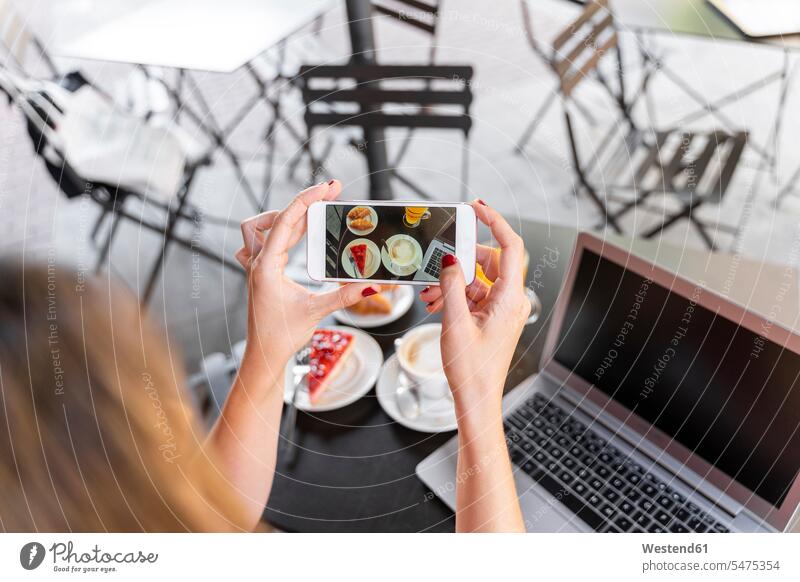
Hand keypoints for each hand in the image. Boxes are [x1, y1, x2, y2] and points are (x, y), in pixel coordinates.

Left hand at [235, 181, 376, 369]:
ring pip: (263, 227)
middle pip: (276, 219)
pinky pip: (264, 242)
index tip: (326, 187)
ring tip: (313, 212)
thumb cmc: (280, 336)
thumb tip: (372, 284)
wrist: (263, 356)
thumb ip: (345, 295)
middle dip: (302, 203)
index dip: (306, 200)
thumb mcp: (316, 312)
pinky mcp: (261, 273)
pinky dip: (280, 232)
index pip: (285, 222)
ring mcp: (257, 267)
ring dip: (286, 216)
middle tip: (330, 193)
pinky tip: (297, 235)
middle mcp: (258, 263)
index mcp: (266, 267)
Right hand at [437, 201, 530, 417]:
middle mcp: (511, 301)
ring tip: (431, 296)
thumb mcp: (455, 322)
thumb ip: (451, 285)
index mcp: (510, 299)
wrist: (476, 400)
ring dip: (452, 282)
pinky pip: (474, 295)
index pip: (510, 247)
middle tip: (438, 265)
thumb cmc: (472, 369)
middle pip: (488, 262)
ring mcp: (502, 310)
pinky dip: (454, 296)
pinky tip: (436, 304)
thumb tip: (449, 258)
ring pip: (477, 279)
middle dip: (460, 262)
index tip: (477, 208)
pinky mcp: (492, 318)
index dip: (495, 222)